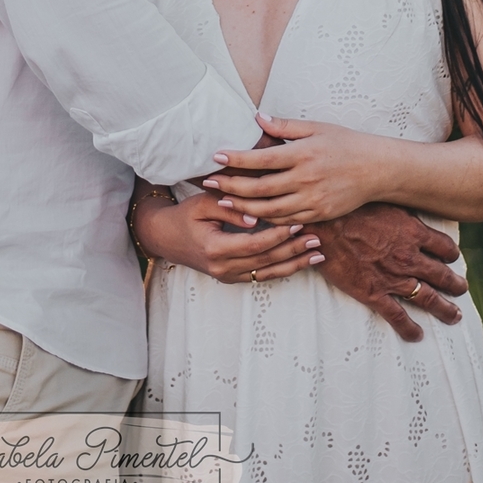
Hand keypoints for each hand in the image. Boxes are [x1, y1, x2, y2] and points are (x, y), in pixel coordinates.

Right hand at [132, 190, 325, 284]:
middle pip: (266, 261)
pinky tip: (300, 262)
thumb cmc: (185, 215)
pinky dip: (282, 270)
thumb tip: (256, 217)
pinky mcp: (232, 278)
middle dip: (293, 250)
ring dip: (294, 264)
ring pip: (268, 274)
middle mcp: (223, 268)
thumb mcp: (203, 204)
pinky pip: (261, 276)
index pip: (255, 244)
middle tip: (316, 238)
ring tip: (317, 254)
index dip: (278, 235)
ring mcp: (227, 276)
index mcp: (216, 248)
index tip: (297, 223)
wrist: (165, 237)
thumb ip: (229, 209)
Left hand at [204, 117, 390, 221]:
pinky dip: (267, 221)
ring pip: (270, 210)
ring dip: (243, 207)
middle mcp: (305, 179)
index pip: (262, 160)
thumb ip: (285, 127)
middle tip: (209, 183)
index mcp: (302, 154)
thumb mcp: (316, 128)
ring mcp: (312, 201)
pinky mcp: (318, 215)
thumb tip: (257, 118)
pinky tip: (251, 217)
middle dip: (231, 186)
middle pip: (260, 188)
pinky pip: (287, 222)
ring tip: (223, 202)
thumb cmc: (345, 143)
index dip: (237, 159)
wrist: (376, 169)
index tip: (216, 156)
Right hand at [305, 203, 467, 342]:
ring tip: (454, 316)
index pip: (444, 247)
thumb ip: (401, 211)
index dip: (450, 253)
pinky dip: (409, 328)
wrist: (324, 226)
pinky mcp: (375, 293)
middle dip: (455, 284)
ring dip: (444, 309)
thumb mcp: (383, 201)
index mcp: (412, 232)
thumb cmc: (350, 208)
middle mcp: (409, 257)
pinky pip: (397, 316)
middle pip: (441, 275)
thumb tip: (410, 210)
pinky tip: (417, 335)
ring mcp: (393, 278)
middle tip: (462, 289)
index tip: (452, 258)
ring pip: (427, 298)